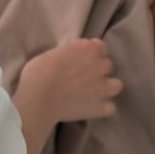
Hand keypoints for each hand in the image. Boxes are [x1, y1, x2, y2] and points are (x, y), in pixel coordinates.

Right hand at [13, 38, 121, 153]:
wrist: (40, 97)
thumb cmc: (38, 72)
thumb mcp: (49, 55)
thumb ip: (65, 55)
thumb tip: (67, 60)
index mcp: (87, 49)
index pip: (99, 46)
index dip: (91, 52)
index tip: (82, 57)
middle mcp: (100, 65)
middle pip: (107, 65)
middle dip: (98, 69)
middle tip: (83, 75)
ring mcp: (103, 87)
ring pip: (116, 85)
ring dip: (106, 87)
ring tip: (93, 92)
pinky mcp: (101, 106)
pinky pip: (110, 107)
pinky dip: (102, 107)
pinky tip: (91, 108)